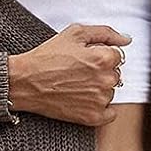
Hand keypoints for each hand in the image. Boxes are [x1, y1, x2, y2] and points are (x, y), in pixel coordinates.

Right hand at [7, 23, 131, 125]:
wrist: (25, 81)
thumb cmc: (46, 57)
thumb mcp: (74, 33)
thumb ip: (105, 33)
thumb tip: (125, 39)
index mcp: (104, 58)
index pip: (117, 56)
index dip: (100, 56)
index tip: (85, 59)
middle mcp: (105, 80)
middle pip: (115, 75)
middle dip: (100, 72)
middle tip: (78, 72)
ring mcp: (99, 100)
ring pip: (110, 93)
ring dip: (98, 90)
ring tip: (76, 85)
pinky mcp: (92, 117)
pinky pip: (110, 113)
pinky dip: (100, 108)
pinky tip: (84, 100)